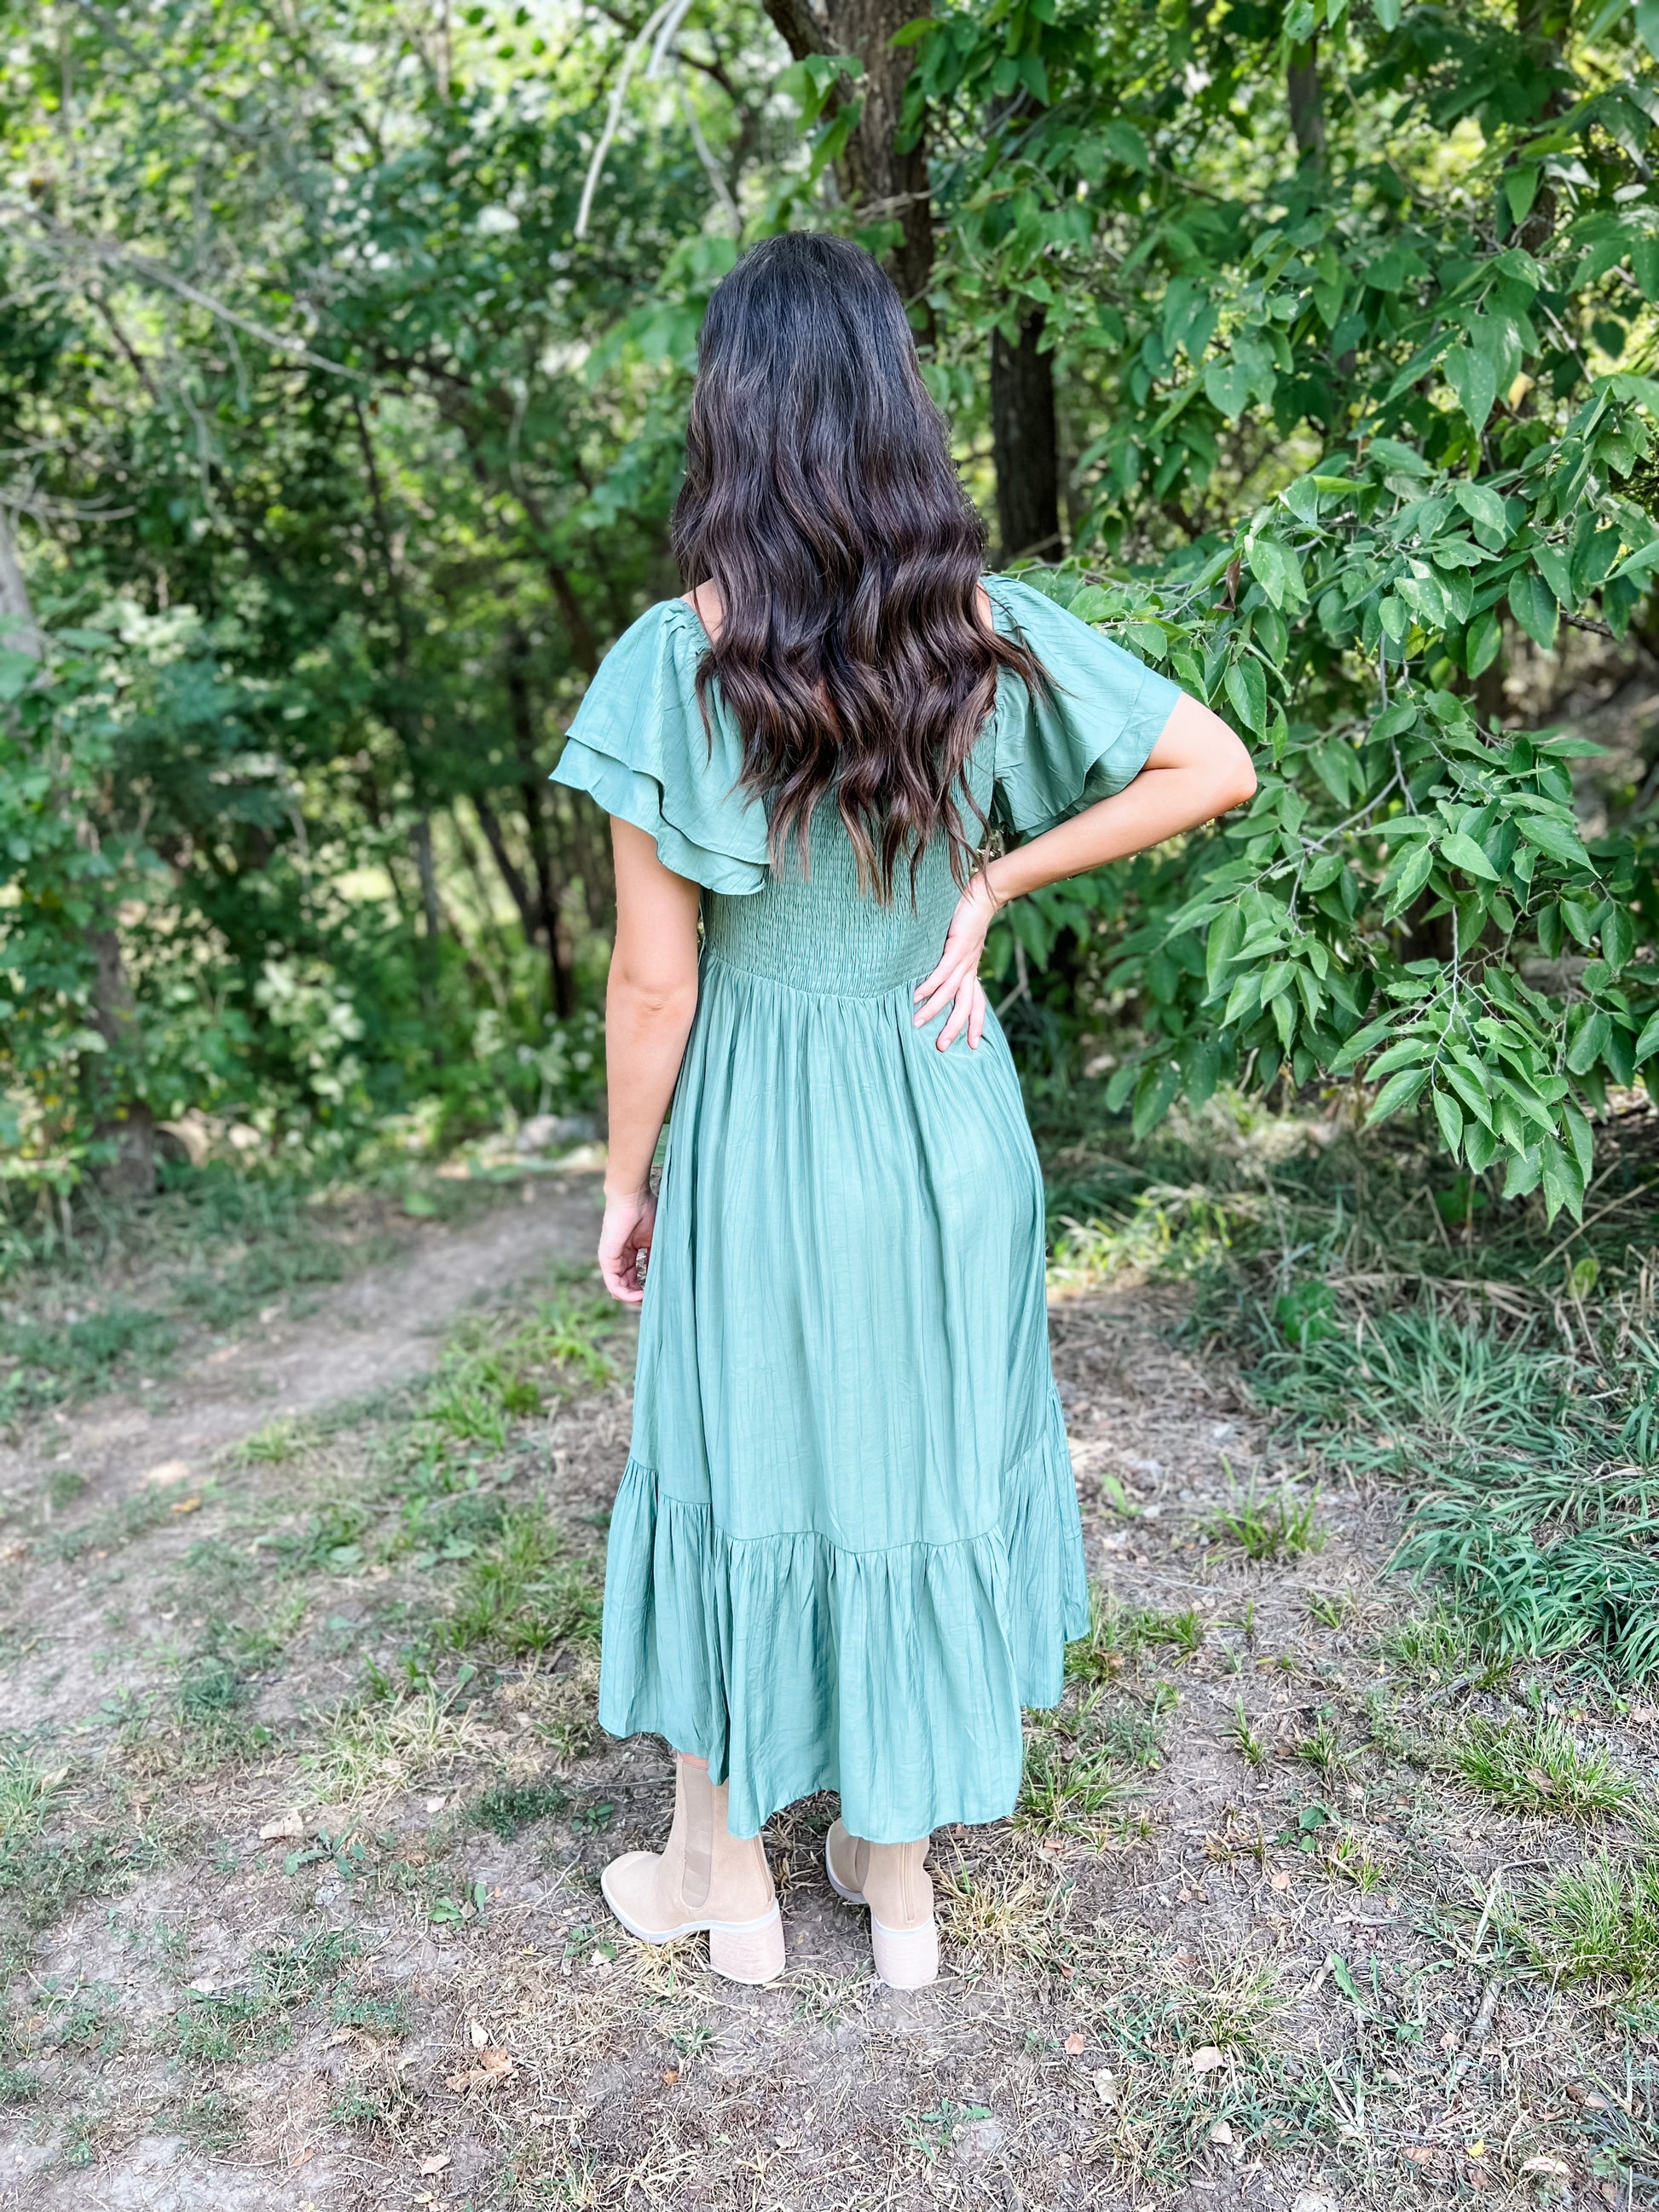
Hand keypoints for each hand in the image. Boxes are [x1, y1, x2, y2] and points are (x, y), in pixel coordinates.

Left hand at [598, 1185, 656, 1303]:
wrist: (632, 1196)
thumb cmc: (645, 1211)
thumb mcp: (654, 1240)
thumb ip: (655, 1258)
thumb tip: (663, 1277)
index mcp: (628, 1252)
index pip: (634, 1278)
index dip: (645, 1288)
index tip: (659, 1292)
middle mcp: (617, 1258)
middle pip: (626, 1286)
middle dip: (640, 1296)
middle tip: (654, 1300)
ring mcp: (610, 1259)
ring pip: (619, 1289)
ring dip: (634, 1298)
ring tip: (648, 1299)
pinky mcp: (607, 1258)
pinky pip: (613, 1284)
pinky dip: (627, 1294)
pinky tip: (641, 1295)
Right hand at [912, 869, 1001, 1050]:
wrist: (983, 895)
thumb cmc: (968, 918)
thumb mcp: (961, 945)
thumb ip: (951, 961)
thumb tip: (936, 974)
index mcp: (972, 971)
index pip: (977, 1003)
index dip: (975, 1024)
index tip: (972, 1045)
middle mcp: (970, 970)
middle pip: (964, 1006)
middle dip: (953, 1028)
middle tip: (940, 1047)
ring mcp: (964, 960)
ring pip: (950, 992)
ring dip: (933, 1009)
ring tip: (917, 1023)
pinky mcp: (957, 948)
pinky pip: (943, 972)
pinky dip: (930, 985)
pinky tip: (917, 995)